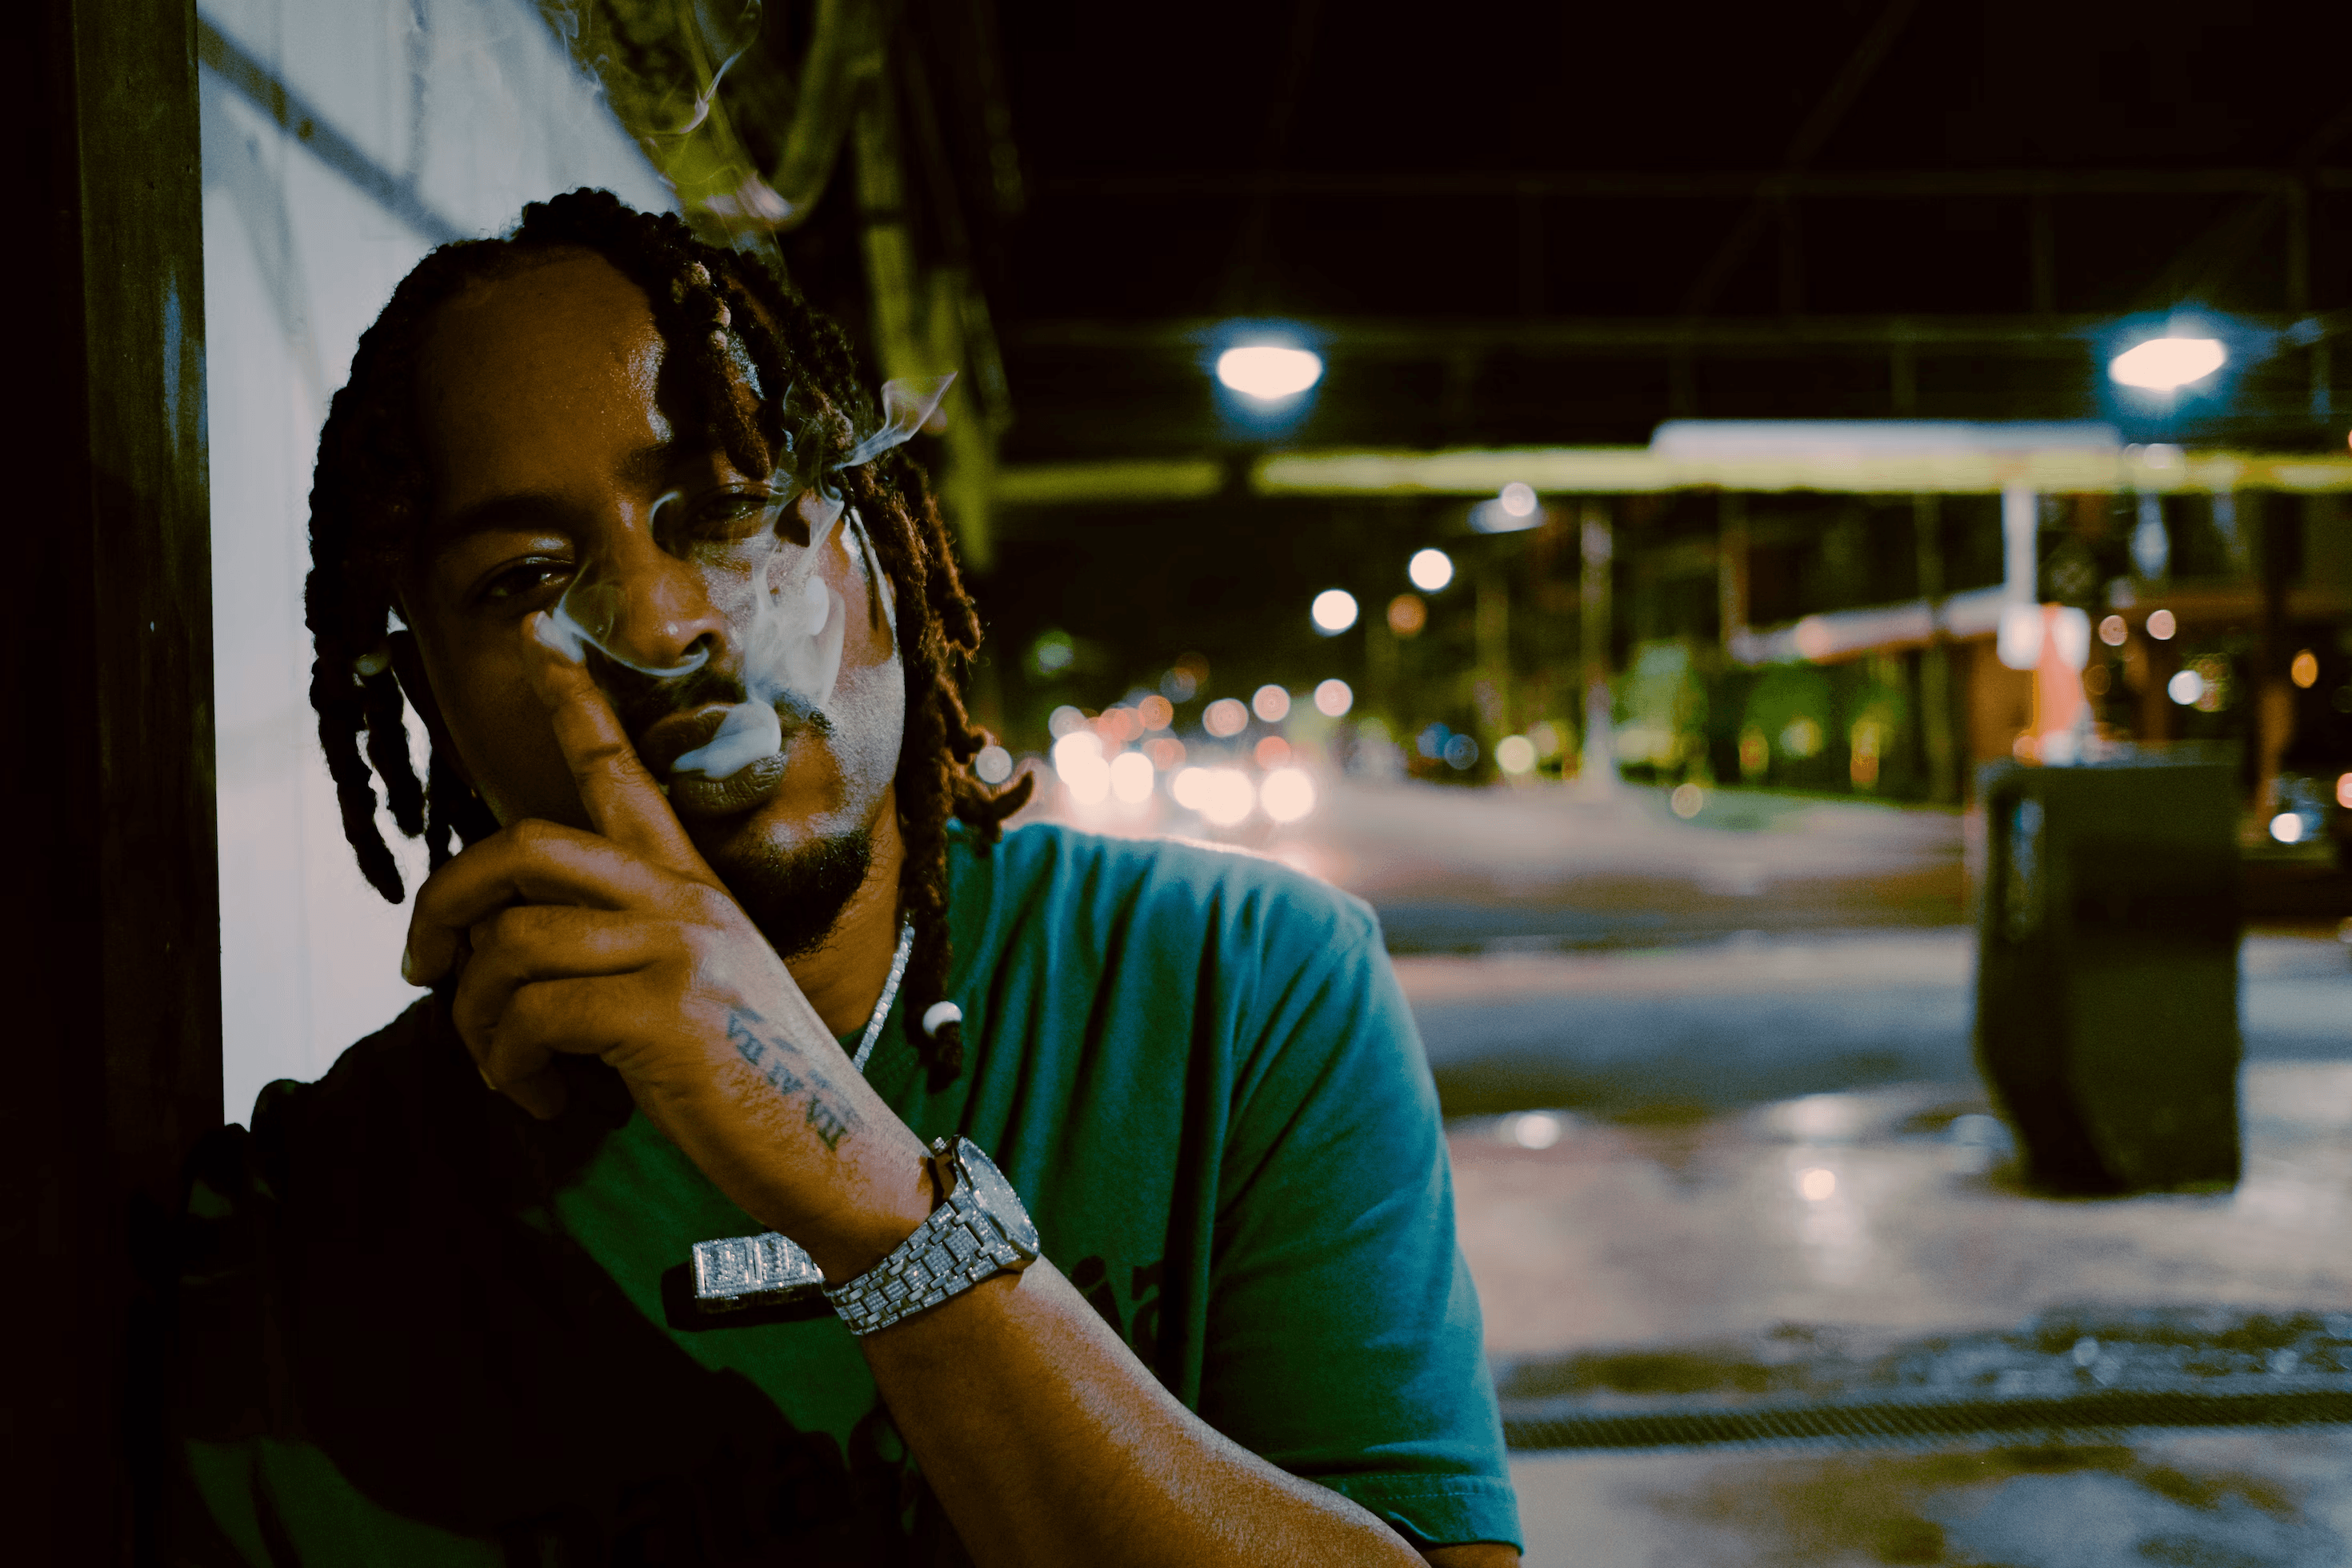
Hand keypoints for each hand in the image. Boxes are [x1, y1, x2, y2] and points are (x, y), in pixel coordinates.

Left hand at [400, 613, 932, 1275]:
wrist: (833, 1154)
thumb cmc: (756, 1086)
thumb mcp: (703, 993)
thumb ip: (627, 952)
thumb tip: (509, 958)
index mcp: (694, 887)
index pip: (624, 774)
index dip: (576, 703)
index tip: (537, 634)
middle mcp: (684, 901)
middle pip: (524, 847)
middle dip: (443, 900)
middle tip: (420, 963)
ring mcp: (676, 950)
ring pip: (510, 944)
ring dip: (476, 1023)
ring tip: (507, 1069)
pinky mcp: (662, 1012)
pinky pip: (529, 1016)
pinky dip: (508, 1067)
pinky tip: (542, 1102)